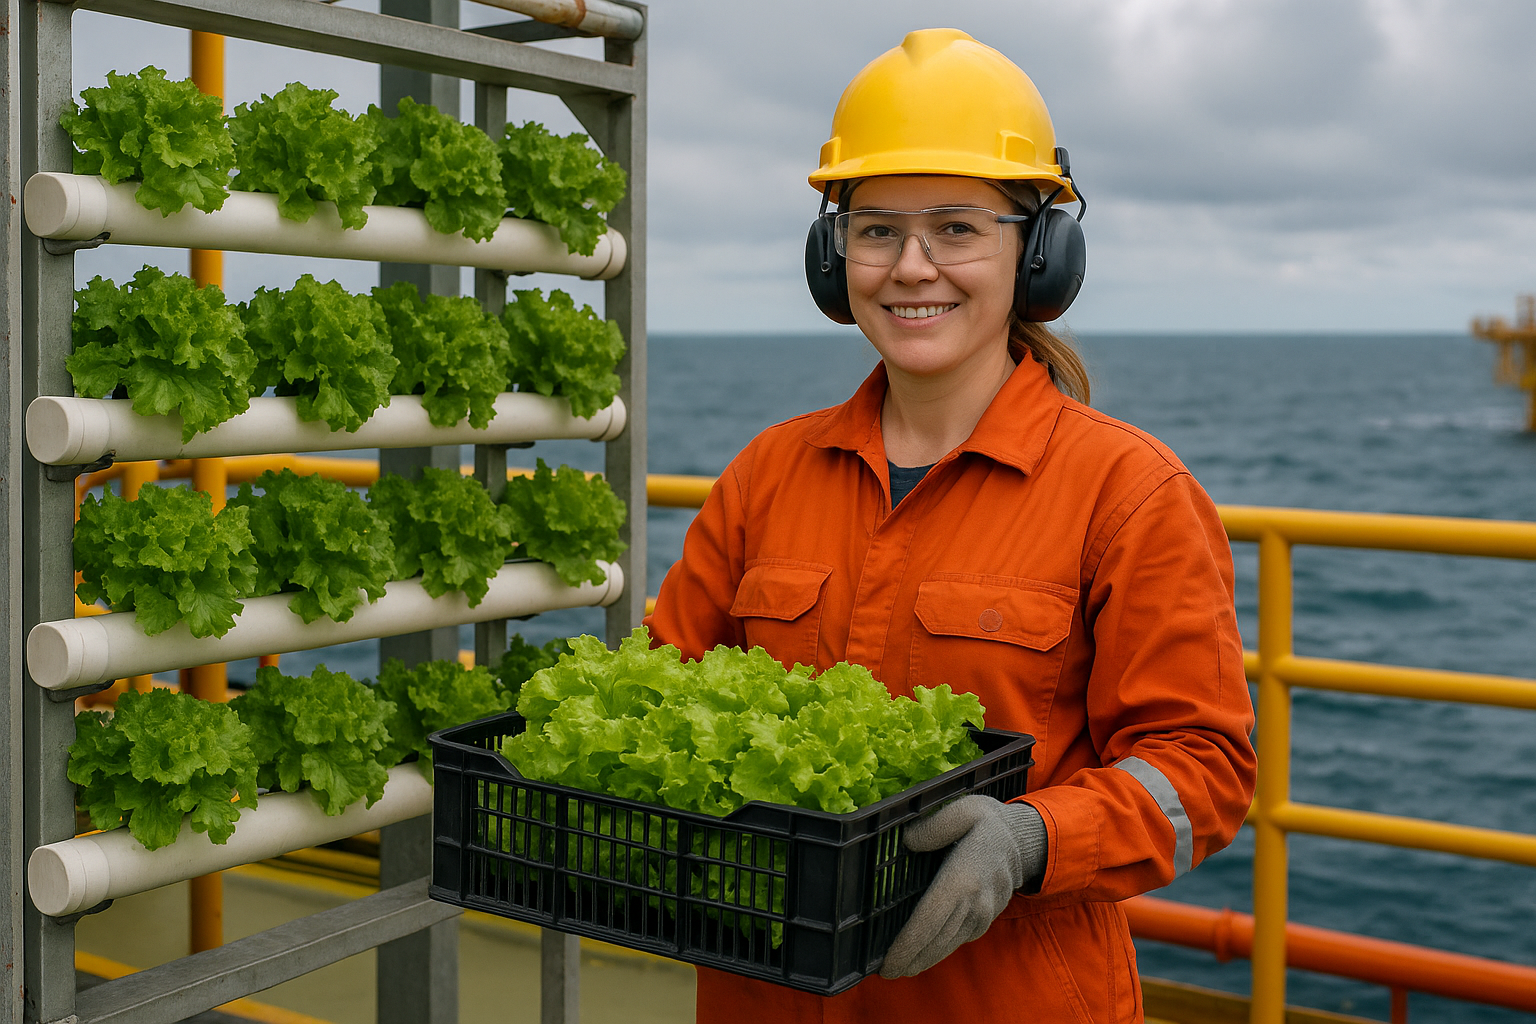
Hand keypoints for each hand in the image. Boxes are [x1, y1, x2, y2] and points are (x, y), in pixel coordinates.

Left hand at [878, 795, 1047, 978]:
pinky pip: (959, 940)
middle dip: (910, 959)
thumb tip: (908, 842)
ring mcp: (983, 914)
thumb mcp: (963, 810)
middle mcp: (975, 903)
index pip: (929, 920)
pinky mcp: (986, 919)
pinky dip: (939, 951)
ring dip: (923, 959)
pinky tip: (923, 955)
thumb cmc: (987, 822)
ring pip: (948, 945)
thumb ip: (934, 826)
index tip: (887, 962)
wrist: (1025, 840)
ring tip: (900, 970)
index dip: (907, 944)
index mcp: (964, 878)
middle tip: (885, 973)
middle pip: (936, 940)